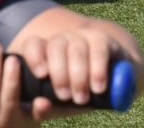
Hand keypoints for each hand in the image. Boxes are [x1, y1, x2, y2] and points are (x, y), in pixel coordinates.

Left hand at [13, 24, 142, 112]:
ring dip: (79, 74)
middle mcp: (63, 40)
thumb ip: (46, 107)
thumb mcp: (60, 104)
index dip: (35, 57)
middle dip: (60, 73)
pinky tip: (98, 86)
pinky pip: (99, 49)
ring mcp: (82, 37)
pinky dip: (98, 69)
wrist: (110, 82)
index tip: (41, 75)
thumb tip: (40, 104)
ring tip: (82, 98)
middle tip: (65, 96)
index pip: (33, 45)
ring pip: (77, 48)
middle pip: (56, 46)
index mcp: (46, 52)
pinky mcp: (103, 39)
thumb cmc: (76, 92)